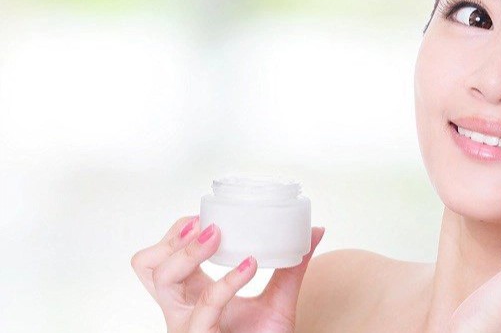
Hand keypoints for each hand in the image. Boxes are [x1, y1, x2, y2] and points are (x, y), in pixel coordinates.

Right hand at [131, 216, 324, 332]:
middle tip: (207, 224)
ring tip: (218, 235)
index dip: (174, 233)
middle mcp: (181, 309)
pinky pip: (204, 305)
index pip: (160, 258)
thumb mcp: (280, 299)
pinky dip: (226, 281)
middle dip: (173, 237)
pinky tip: (250, 265)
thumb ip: (293, 267)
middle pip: (148, 265)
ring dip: (188, 252)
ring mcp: (186, 325)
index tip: (205, 215)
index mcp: (191, 295)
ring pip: (162, 280)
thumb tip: (316, 230)